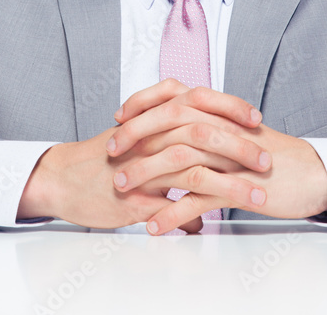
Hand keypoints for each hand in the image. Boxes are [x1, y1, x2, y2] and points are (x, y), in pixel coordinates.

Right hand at [16, 106, 269, 229]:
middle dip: (240, 147)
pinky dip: (194, 216)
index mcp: (153, 117)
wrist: (61, 178)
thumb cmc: (100, 158)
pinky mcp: (135, 198)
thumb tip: (195, 130)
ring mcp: (143, 168)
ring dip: (231, 184)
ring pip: (194, 170)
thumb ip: (168, 128)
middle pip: (203, 132)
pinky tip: (212, 225)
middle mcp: (150, 137)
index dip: (230, 107)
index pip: (199, 101)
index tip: (256, 118)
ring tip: (257, 195)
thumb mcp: (136, 134)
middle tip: (266, 159)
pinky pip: (171, 208)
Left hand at [110, 79, 326, 233]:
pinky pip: (197, 200)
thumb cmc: (271, 155)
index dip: (142, 103)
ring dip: (146, 175)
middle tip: (110, 152)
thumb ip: (207, 123)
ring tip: (122, 189)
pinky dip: (172, 214)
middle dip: (134, 136)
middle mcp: (222, 128)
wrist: (311, 174)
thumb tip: (174, 124)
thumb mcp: (236, 131)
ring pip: (178, 160)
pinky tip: (154, 225)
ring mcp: (229, 158)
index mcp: (219, 112)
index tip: (118, 117)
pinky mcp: (237, 187)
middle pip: (169, 122)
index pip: (173, 94)